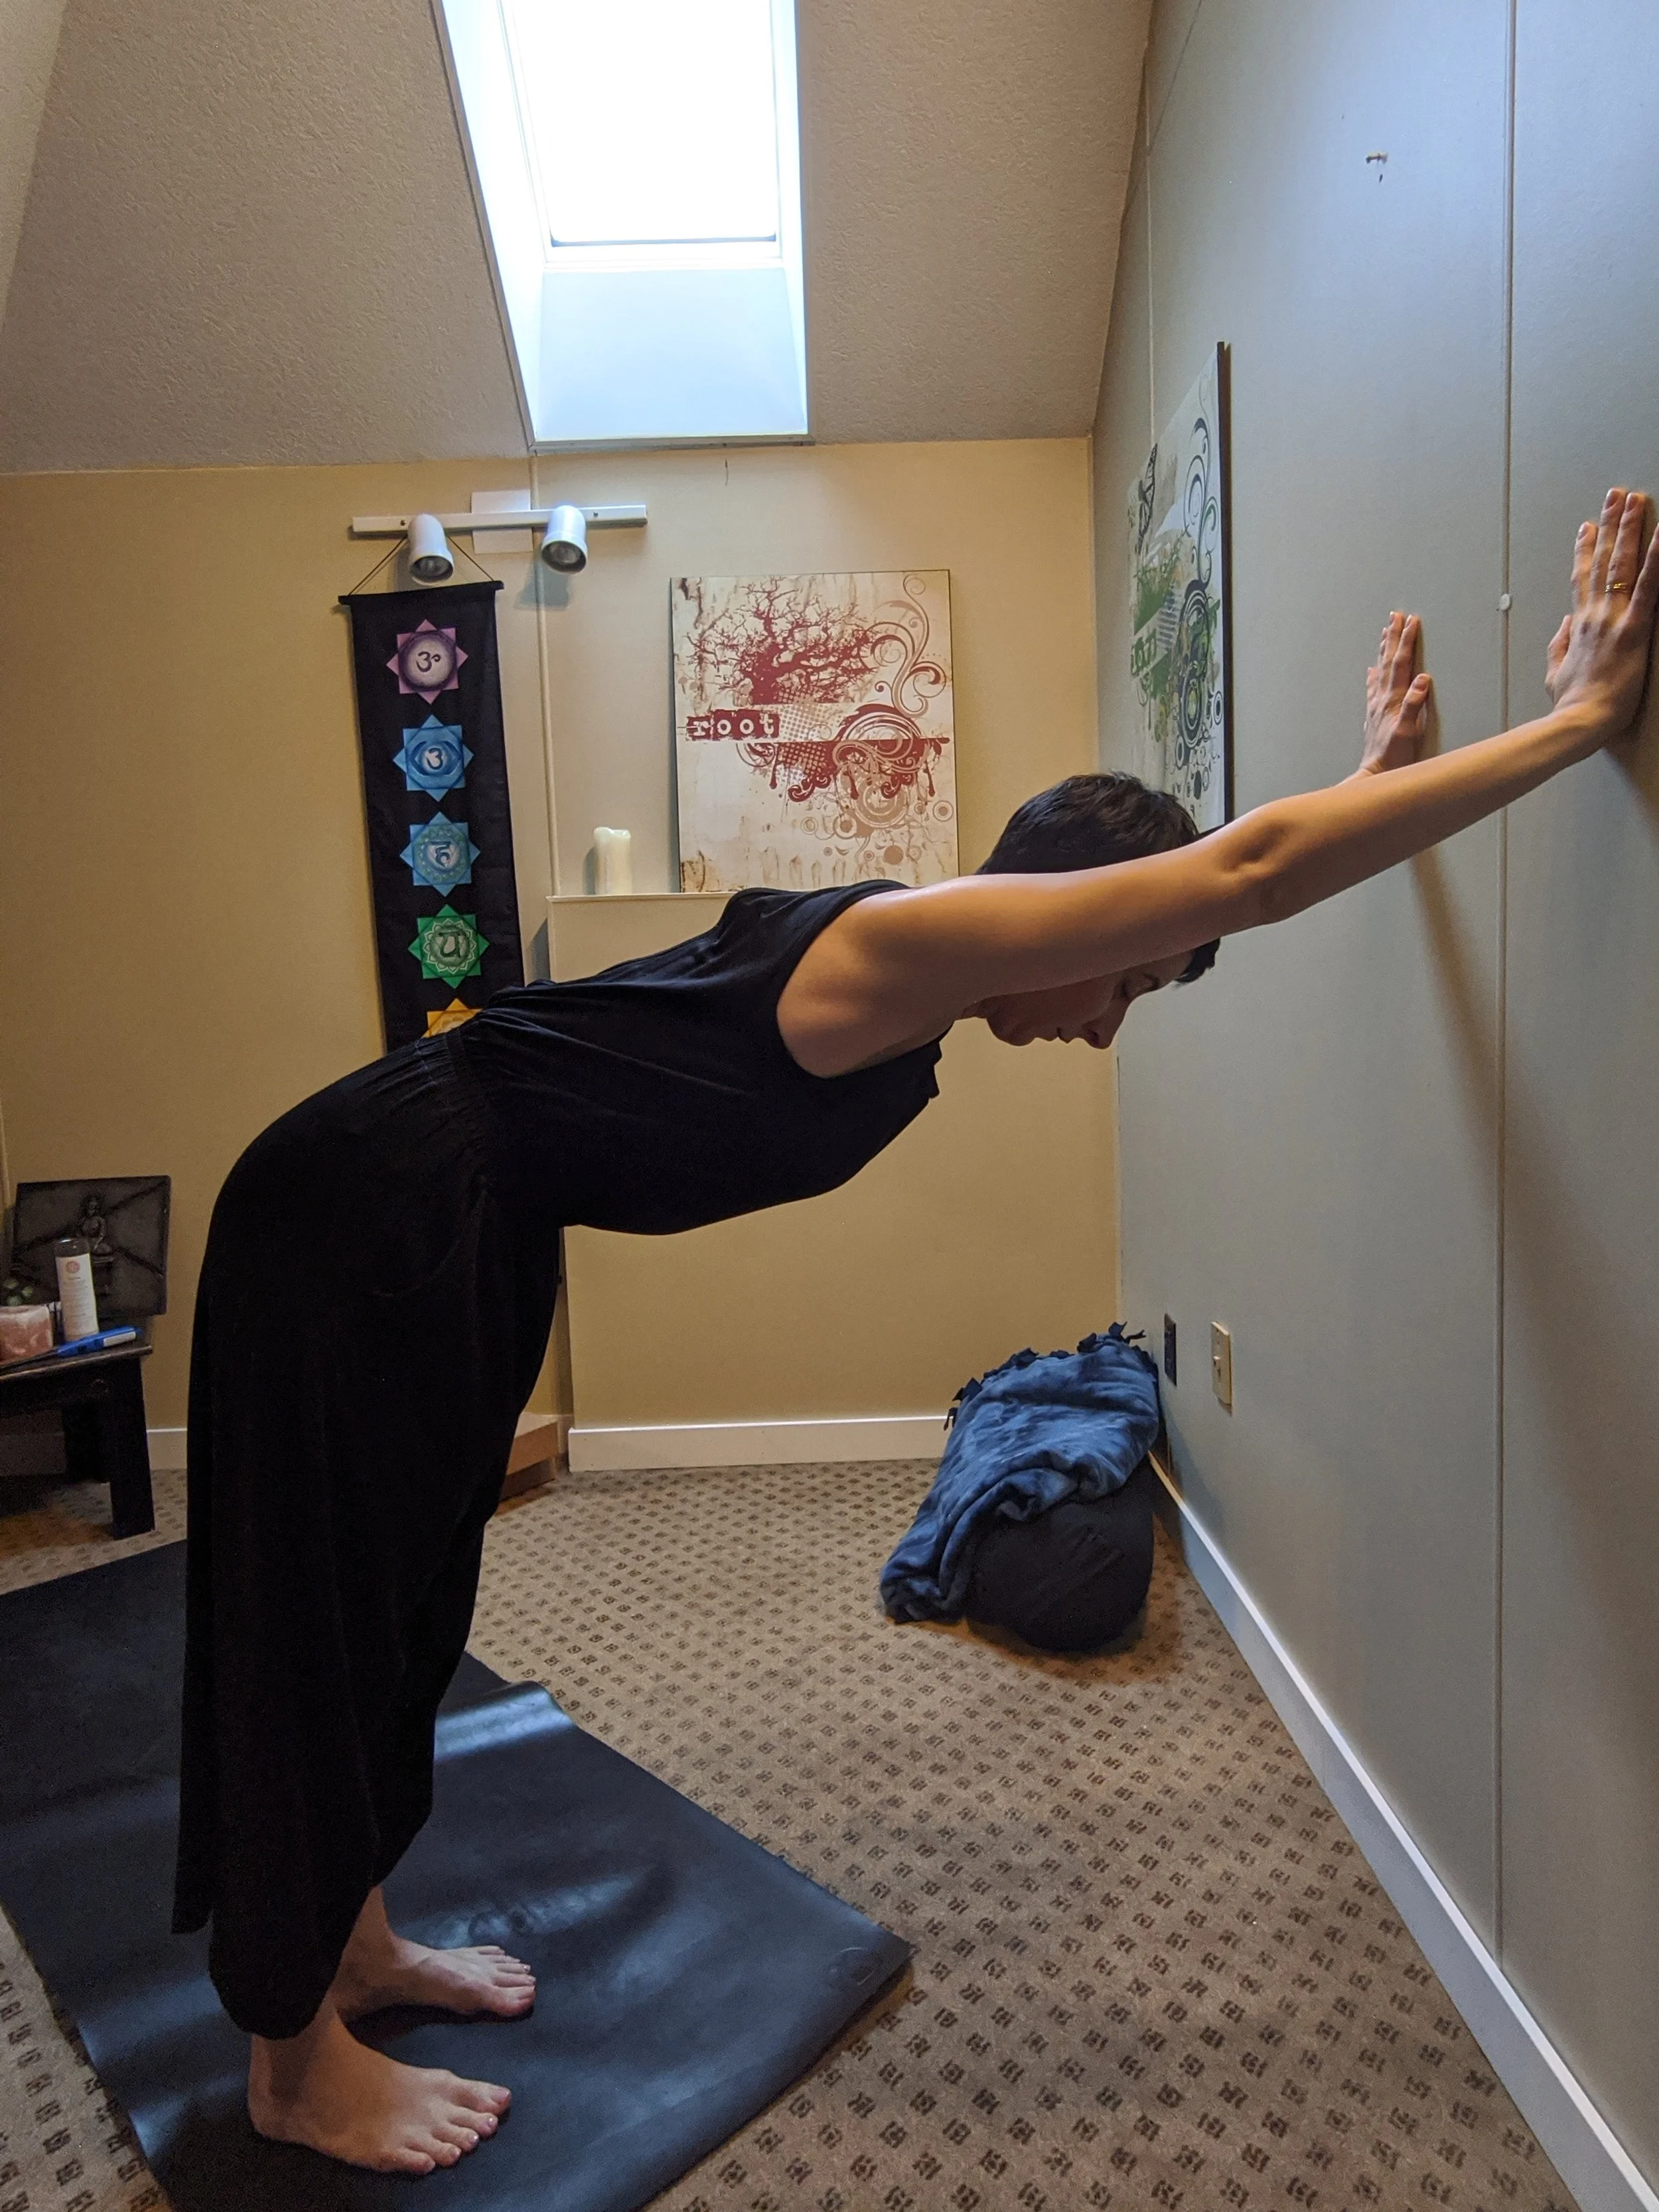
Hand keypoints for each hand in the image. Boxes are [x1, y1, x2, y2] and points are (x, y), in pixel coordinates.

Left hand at [1358, 611, 1432, 774]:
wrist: (1376, 772)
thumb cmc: (1394, 754)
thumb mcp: (1410, 730)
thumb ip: (1414, 704)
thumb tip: (1422, 679)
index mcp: (1393, 699)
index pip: (1402, 663)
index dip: (1407, 641)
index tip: (1412, 621)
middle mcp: (1383, 698)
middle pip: (1388, 661)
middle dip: (1393, 637)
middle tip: (1395, 616)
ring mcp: (1377, 706)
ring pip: (1380, 670)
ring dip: (1383, 650)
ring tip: (1385, 632)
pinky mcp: (1375, 715)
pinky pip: (1373, 688)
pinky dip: (1374, 676)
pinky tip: (1371, 670)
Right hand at [1545, 486, 1658, 740]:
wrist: (1578, 721)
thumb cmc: (1570, 704)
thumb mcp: (1555, 673)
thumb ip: (1558, 646)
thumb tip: (1563, 625)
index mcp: (1578, 627)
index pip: (1581, 579)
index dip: (1583, 550)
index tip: (1587, 527)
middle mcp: (1594, 616)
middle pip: (1602, 561)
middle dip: (1611, 525)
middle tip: (1618, 496)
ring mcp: (1613, 620)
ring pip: (1621, 565)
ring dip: (1629, 529)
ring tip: (1636, 500)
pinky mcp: (1634, 630)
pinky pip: (1648, 588)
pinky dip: (1655, 560)